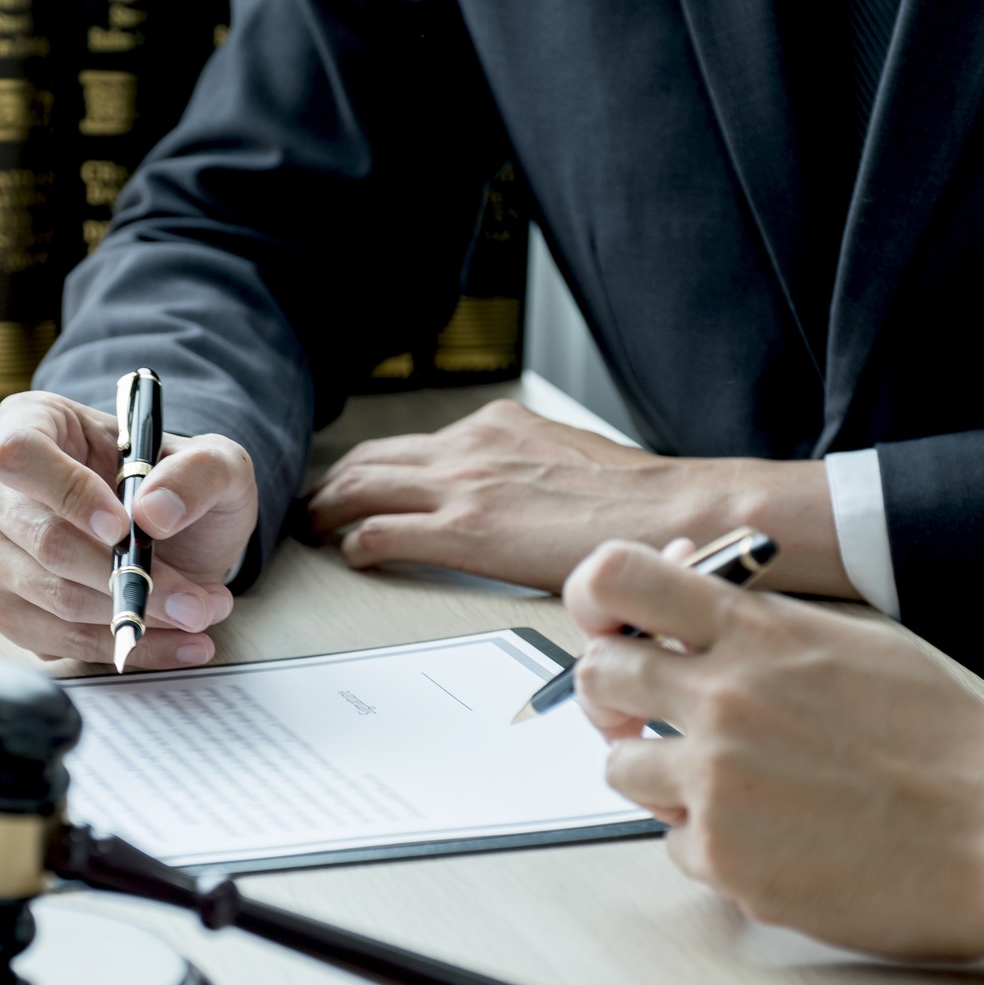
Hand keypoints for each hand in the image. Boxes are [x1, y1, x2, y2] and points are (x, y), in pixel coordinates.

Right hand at [0, 391, 257, 667]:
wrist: (177, 537)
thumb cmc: (179, 486)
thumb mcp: (217, 463)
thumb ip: (199, 472)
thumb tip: (155, 511)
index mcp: (32, 423)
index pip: (21, 454)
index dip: (68, 493)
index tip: (124, 528)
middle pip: (42, 539)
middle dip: (127, 577)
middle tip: (194, 599)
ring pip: (54, 598)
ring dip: (135, 615)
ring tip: (197, 614)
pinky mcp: (6, 608)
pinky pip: (58, 641)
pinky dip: (122, 647)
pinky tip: (171, 641)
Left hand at [307, 399, 857, 596]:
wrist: (671, 510)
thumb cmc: (636, 501)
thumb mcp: (568, 458)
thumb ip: (526, 467)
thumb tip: (516, 492)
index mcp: (496, 425)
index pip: (412, 443)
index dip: (372, 465)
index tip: (353, 482)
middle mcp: (470, 445)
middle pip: (371, 459)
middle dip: (334, 484)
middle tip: (312, 509)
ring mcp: (463, 486)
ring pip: (361, 490)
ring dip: (328, 512)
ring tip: (312, 532)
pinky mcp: (465, 532)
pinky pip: (381, 535)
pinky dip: (355, 546)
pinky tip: (350, 559)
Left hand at [564, 539, 983, 959]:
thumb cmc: (942, 743)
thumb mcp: (855, 643)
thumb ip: (761, 617)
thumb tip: (689, 583)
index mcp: (757, 634)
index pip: (617, 578)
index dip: (594, 599)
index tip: (608, 626)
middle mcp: (722, 701)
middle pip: (597, 676)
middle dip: (613, 695)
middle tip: (642, 713)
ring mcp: (715, 783)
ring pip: (618, 768)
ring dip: (657, 774)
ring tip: (726, 781)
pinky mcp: (722, 857)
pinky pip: (672, 842)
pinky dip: (709, 841)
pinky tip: (769, 835)